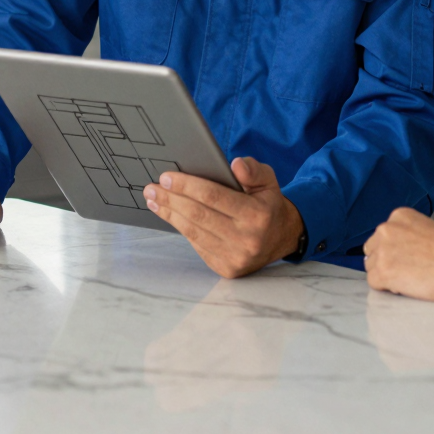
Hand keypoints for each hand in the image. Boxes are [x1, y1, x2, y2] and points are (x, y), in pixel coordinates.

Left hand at [142, 157, 303, 277]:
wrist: (281, 238)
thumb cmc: (268, 205)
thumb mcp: (268, 181)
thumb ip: (253, 170)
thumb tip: (235, 164)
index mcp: (257, 215)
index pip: (213, 196)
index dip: (187, 185)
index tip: (166, 177)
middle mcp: (247, 239)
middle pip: (198, 215)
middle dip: (171, 200)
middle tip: (152, 188)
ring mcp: (236, 257)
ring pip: (193, 232)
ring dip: (170, 214)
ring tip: (155, 200)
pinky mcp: (226, 269)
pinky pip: (197, 245)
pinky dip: (182, 229)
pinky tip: (171, 216)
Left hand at [363, 207, 433, 301]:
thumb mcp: (428, 230)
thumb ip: (408, 236)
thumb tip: (398, 252)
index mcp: (399, 216)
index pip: (382, 236)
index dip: (395, 251)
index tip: (411, 258)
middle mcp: (387, 228)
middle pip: (373, 251)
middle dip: (387, 262)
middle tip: (411, 271)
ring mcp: (383, 250)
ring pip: (372, 268)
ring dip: (387, 276)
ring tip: (413, 278)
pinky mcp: (382, 272)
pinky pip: (375, 284)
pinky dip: (388, 289)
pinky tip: (410, 286)